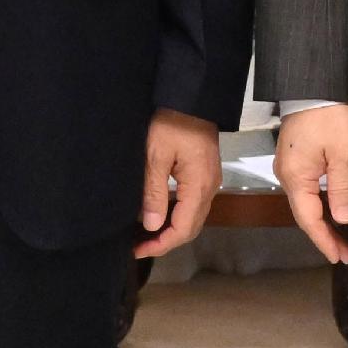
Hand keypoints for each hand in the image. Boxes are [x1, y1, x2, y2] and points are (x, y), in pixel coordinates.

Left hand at [138, 112, 223, 258]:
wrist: (191, 97)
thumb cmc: (171, 122)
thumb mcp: (156, 156)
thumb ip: (154, 192)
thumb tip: (151, 225)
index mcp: (199, 186)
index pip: (183, 229)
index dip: (161, 244)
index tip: (138, 250)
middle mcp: (210, 188)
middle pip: (191, 228)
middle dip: (165, 241)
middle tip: (138, 246)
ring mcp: (210, 181)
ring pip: (193, 217)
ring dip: (171, 229)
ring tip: (145, 234)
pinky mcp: (206, 174)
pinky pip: (193, 204)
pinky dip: (176, 215)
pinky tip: (158, 213)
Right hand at [276, 103, 347, 265]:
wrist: (315, 84)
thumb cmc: (330, 116)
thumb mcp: (343, 154)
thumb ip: (341, 189)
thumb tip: (344, 220)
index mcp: (296, 178)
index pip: (310, 220)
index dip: (325, 241)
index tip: (341, 257)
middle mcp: (287, 175)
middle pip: (305, 214)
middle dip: (325, 235)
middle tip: (346, 253)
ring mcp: (288, 166)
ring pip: (305, 202)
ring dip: (323, 220)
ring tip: (343, 237)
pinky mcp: (295, 157)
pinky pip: (306, 189)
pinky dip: (320, 204)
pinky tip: (333, 209)